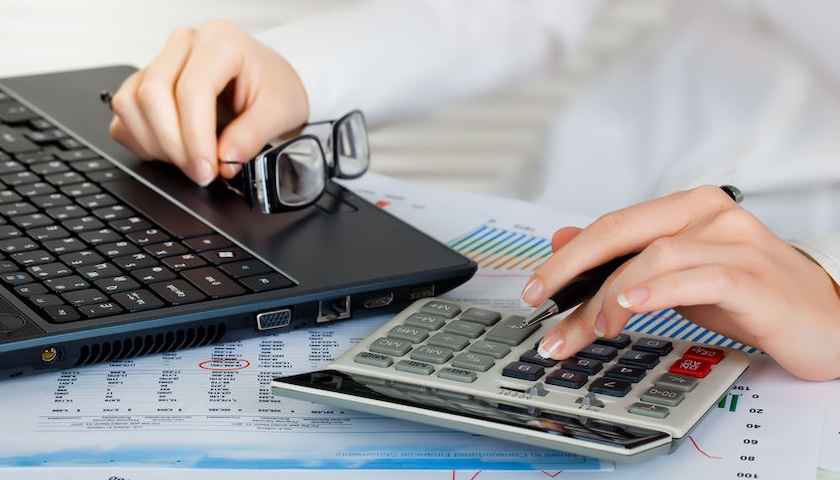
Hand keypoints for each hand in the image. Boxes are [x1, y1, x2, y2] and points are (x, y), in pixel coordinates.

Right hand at [108, 20, 308, 185]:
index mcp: (219, 42)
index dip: (195, 138)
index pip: (191, 91)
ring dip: (156, 145)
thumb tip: (224, 161)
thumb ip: (252, 137)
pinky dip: (143, 141)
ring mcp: (160, 62)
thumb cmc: (274, 86)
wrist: (270, 81)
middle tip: (200, 173)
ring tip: (190, 161)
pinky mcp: (144, 82)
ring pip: (131, 104)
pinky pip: (125, 115)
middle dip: (174, 145)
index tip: (207, 170)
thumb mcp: (280, 111)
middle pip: (152, 96)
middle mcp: (184, 46)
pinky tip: (173, 151)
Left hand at [521, 185, 839, 380]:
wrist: (827, 320)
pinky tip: (630, 307)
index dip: (567, 256)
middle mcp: (710, 216)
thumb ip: (626, 259)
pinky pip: (698, 278)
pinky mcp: (756, 280)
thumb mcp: (676, 276)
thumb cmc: (750, 296)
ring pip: (654, 257)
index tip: (535, 288)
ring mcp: (735, 244)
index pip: (612, 225)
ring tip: (592, 327)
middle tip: (540, 302)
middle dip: (571, 270)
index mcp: (687, 209)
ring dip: (611, 295)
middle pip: (622, 231)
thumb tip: (565, 242)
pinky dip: (658, 290)